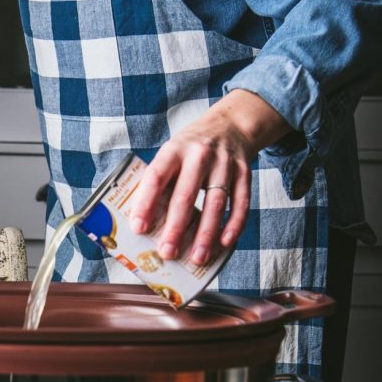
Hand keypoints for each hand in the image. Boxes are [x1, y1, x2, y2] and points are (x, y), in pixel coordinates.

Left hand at [129, 89, 291, 264]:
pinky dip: (234, 224)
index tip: (138, 228)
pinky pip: (241, 202)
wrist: (230, 124)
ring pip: (215, 203)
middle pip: (186, 195)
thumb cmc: (190, 150)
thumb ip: (159, 182)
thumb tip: (142, 224)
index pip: (156, 177)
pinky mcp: (244, 172)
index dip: (145, 203)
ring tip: (197, 258)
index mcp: (173, 151)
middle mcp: (199, 155)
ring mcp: (224, 163)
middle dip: (176, 227)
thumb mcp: (171, 155)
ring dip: (206, 234)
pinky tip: (225, 243)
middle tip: (167, 253)